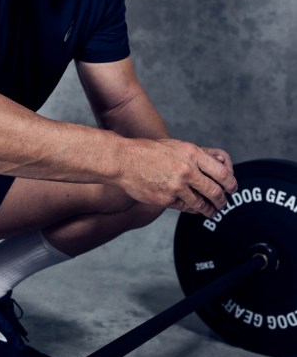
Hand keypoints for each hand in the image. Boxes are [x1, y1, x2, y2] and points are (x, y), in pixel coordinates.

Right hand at [117, 138, 237, 217]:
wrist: (124, 160)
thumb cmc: (149, 151)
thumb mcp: (176, 146)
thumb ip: (196, 157)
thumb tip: (217, 166)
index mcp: (192, 154)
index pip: (223, 173)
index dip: (231, 184)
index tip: (232, 188)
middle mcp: (187, 170)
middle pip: (216, 192)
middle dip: (222, 200)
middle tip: (223, 203)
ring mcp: (176, 186)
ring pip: (202, 204)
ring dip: (209, 209)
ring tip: (211, 211)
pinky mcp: (166, 199)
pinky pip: (185, 208)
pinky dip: (191, 209)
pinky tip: (192, 208)